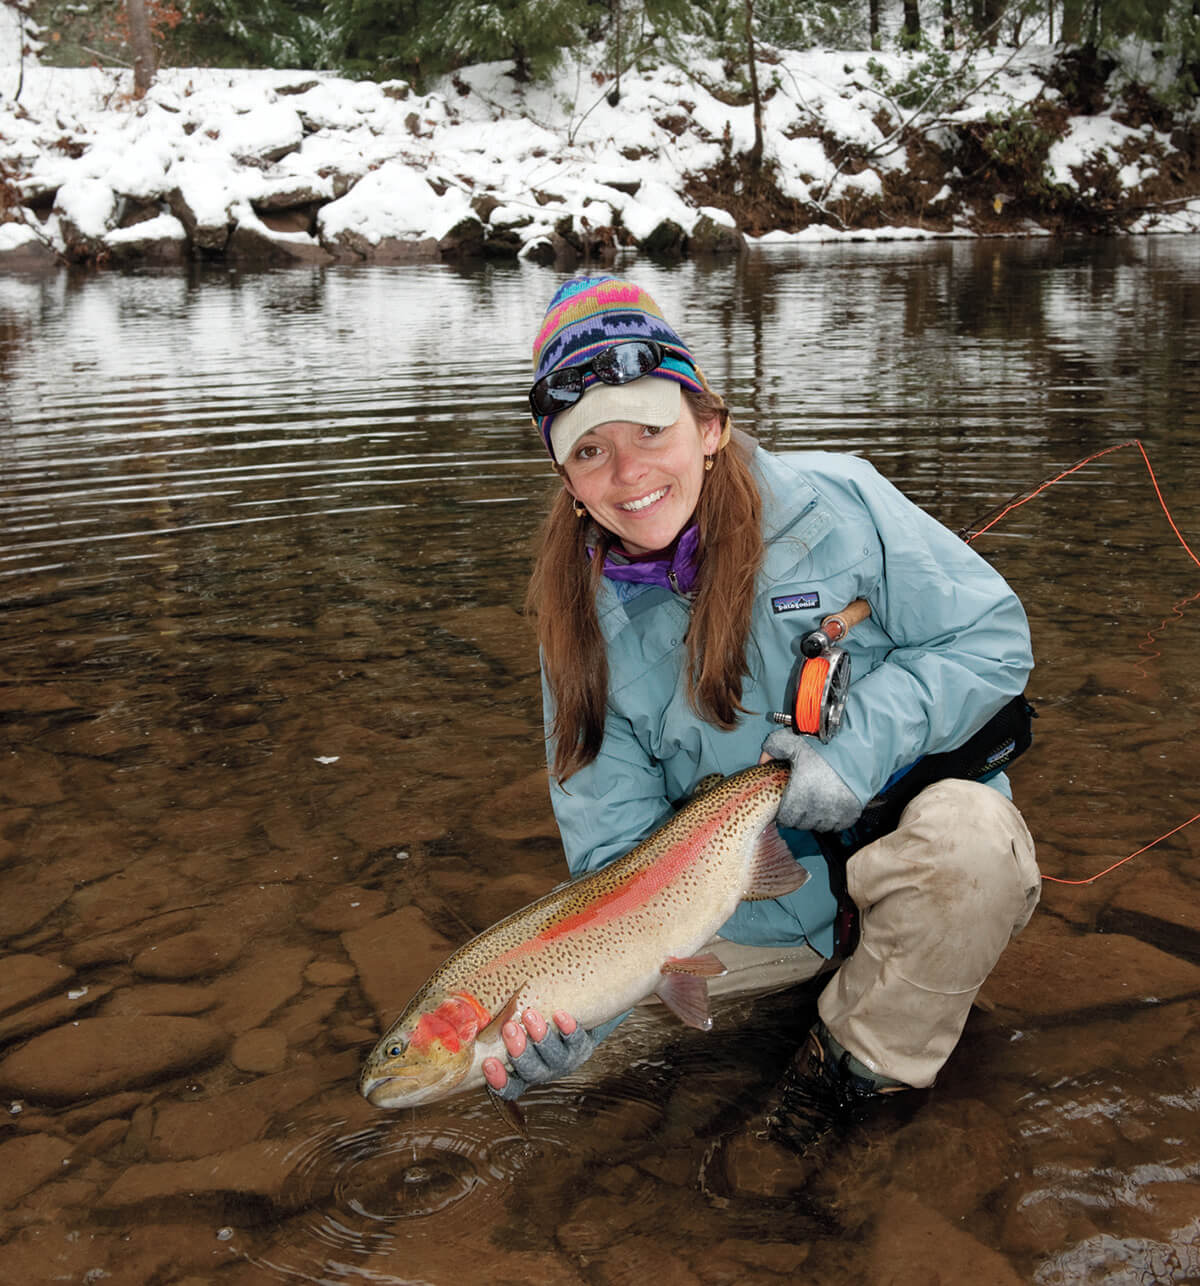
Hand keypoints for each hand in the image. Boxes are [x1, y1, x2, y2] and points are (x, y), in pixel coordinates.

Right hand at [482, 1008, 596, 1100]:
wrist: (577, 1016)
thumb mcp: (515, 1030)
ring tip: (530, 1015)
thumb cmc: (536, 1022)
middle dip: (519, 1051)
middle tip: (509, 1028)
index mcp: (524, 1074)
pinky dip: (568, 1028)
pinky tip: (560, 1015)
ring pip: (553, 1057)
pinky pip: (577, 1040)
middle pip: (531, 1071)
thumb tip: (466, 1008)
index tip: (488, 1062)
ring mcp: (565, 1061)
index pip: (509, 1087)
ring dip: (541, 1037)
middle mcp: (544, 1071)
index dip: (499, 1080)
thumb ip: (495, 1027)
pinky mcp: (582, 1046)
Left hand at [762, 729, 862, 831]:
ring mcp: (836, 812)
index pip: (786, 819)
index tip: (785, 806)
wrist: (859, 746)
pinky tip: (829, 807)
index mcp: (800, 794)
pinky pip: (837, 826)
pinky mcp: (852, 812)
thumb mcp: (793, 741)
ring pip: (819, 826)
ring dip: (815, 818)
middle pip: (802, 824)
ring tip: (814, 804)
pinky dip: (832, 820)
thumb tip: (762, 762)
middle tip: (799, 802)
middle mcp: (817, 808)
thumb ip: (772, 749)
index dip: (783, 813)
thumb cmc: (824, 745)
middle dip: (798, 815)